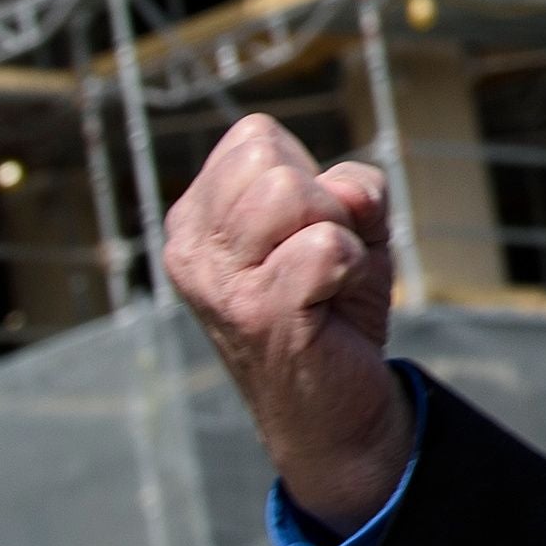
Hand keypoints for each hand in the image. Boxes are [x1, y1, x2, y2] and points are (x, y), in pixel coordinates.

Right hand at [164, 114, 415, 537]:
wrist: (335, 408)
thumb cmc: (335, 304)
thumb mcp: (349, 226)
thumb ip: (350, 187)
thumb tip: (345, 191)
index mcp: (196, 218)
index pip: (256, 137)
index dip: (311, 175)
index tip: (311, 231)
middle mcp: (192, 249)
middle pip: (273, 163)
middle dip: (326, 203)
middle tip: (325, 261)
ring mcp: (218, 282)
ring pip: (291, 194)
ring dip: (341, 233)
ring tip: (328, 281)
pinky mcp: (257, 313)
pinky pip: (325, 244)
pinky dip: (353, 266)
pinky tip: (335, 304)